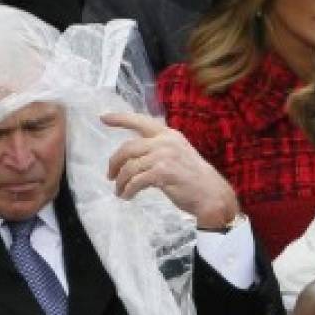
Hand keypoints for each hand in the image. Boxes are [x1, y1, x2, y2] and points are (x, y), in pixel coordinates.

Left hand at [102, 112, 239, 227]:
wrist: (211, 194)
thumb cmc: (192, 178)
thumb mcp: (176, 155)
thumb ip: (157, 151)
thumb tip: (132, 159)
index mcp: (168, 134)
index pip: (140, 121)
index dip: (120, 118)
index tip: (103, 117)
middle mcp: (165, 141)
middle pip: (127, 148)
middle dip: (114, 163)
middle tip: (109, 176)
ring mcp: (164, 156)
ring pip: (129, 167)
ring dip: (120, 182)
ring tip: (120, 192)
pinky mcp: (163, 172)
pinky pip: (136, 181)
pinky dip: (128, 190)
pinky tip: (128, 196)